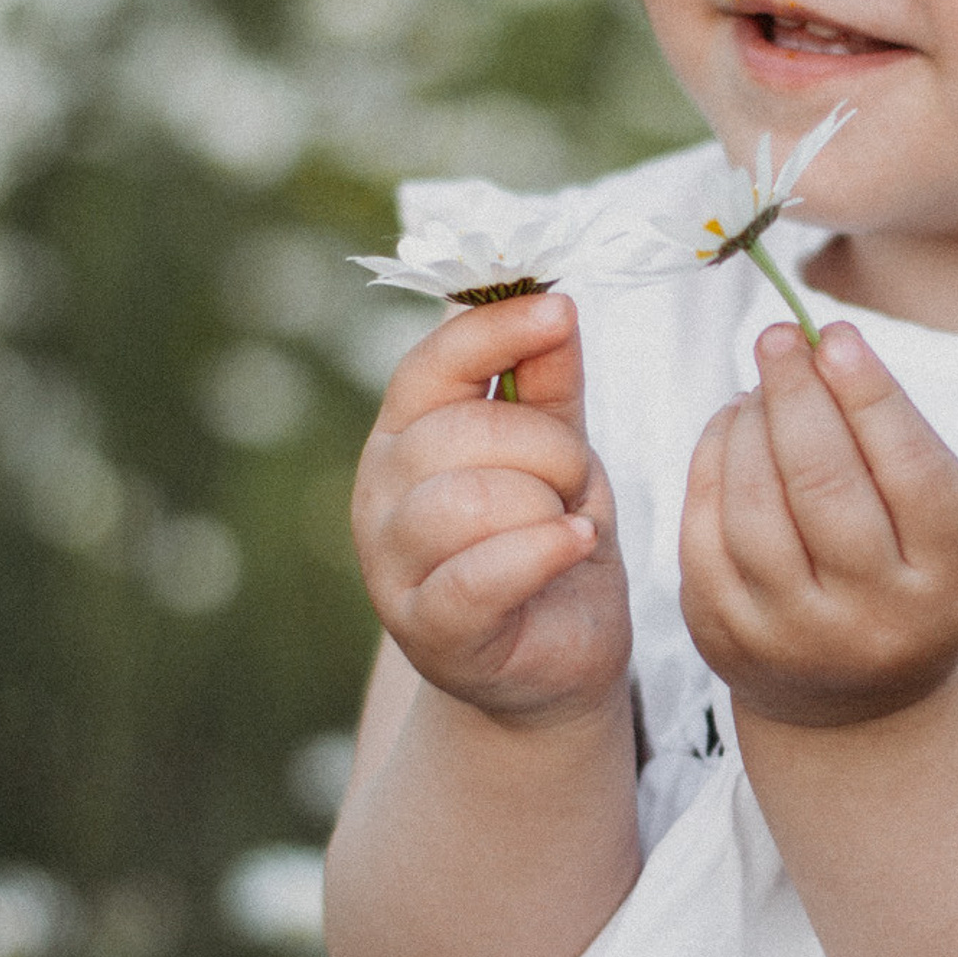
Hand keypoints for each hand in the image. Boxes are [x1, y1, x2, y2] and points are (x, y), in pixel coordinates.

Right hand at [351, 292, 631, 728]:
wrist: (558, 658)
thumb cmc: (549, 540)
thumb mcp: (559, 448)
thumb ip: (549, 380)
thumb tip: (549, 298)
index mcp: (405, 435)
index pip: (432, 364)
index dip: (495, 330)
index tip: (560, 311)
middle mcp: (381, 494)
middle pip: (463, 433)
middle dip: (550, 449)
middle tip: (575, 485)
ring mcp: (393, 567)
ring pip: (468, 500)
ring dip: (546, 506)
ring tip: (568, 524)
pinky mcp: (430, 631)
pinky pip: (481, 574)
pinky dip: (542, 552)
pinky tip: (576, 544)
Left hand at [680, 321, 957, 727]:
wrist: (857, 696)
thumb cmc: (903, 570)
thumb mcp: (933, 522)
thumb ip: (893, 441)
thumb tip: (822, 344)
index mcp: (947, 581)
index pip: (913, 474)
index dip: (871, 396)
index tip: (835, 335)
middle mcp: (874, 620)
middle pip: (825, 488)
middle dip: (796, 397)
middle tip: (778, 338)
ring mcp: (793, 638)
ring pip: (754, 508)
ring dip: (749, 426)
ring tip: (760, 386)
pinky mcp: (725, 637)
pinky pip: (704, 532)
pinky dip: (711, 463)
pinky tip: (730, 428)